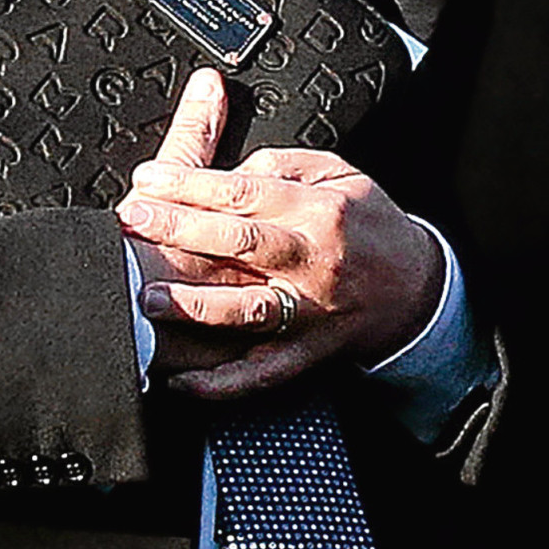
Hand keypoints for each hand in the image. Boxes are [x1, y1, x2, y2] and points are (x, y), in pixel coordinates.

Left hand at [116, 68, 440, 398]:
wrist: (418, 289)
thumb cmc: (371, 228)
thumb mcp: (340, 176)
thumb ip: (283, 165)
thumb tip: (229, 168)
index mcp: (320, 211)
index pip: (244, 192)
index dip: (189, 184)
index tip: (147, 179)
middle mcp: (314, 261)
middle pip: (239, 242)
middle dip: (178, 229)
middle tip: (130, 221)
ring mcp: (311, 311)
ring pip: (248, 311)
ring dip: (195, 306)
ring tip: (147, 298)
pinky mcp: (308, 353)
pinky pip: (260, 374)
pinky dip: (220, 382)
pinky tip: (179, 380)